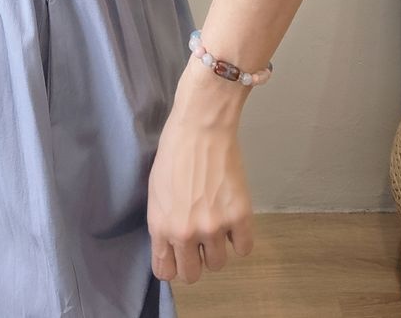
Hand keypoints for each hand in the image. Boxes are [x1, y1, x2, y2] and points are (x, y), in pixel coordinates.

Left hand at [146, 107, 254, 285]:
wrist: (202, 126)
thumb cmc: (174, 151)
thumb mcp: (156, 191)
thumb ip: (162, 224)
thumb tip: (171, 248)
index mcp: (161, 226)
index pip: (166, 272)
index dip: (173, 263)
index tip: (179, 254)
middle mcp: (186, 233)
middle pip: (192, 275)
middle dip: (195, 260)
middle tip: (199, 238)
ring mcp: (214, 227)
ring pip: (218, 264)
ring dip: (217, 247)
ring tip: (216, 220)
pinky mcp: (240, 216)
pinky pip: (244, 248)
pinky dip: (240, 237)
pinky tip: (233, 218)